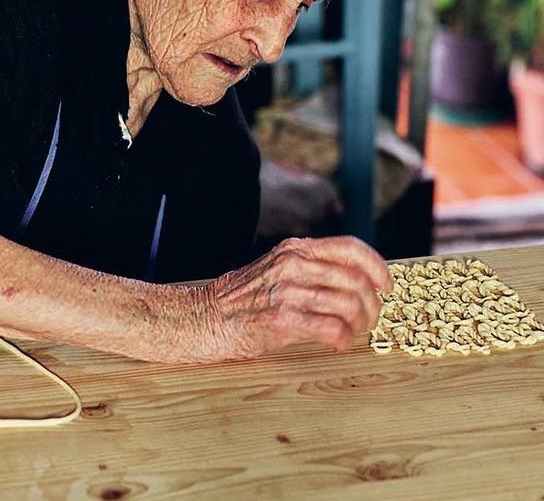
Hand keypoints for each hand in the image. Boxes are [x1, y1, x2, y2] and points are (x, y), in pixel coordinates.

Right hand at [203, 236, 393, 359]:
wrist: (206, 317)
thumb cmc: (243, 298)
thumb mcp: (277, 268)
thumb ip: (311, 268)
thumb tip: (357, 280)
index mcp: (295, 249)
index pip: (351, 248)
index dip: (377, 267)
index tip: (386, 286)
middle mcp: (293, 265)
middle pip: (356, 281)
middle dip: (373, 305)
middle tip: (370, 320)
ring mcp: (287, 292)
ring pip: (349, 305)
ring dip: (360, 325)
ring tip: (352, 333)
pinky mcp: (282, 319)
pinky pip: (332, 329)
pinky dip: (343, 340)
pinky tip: (337, 344)